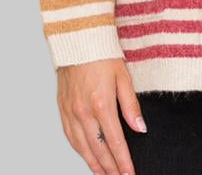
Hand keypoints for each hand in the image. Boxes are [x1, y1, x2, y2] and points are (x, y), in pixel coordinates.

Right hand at [57, 57, 146, 173]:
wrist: (78, 39)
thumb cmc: (103, 54)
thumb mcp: (123, 76)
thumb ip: (131, 105)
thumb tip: (140, 129)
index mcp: (101, 104)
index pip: (115, 142)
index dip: (123, 162)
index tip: (130, 174)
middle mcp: (83, 112)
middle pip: (98, 150)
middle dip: (110, 169)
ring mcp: (70, 112)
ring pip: (82, 148)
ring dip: (94, 164)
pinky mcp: (62, 109)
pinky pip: (70, 137)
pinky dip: (80, 151)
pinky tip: (87, 157)